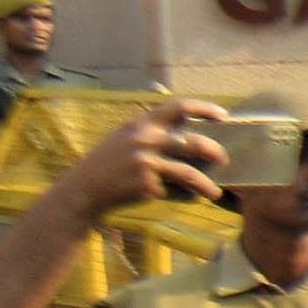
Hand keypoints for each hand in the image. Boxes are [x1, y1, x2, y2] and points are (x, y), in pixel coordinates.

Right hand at [62, 99, 228, 214]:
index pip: (179, 107)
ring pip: (189, 173)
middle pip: (194, 142)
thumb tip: (189, 134)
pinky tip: (190, 200)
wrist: (83, 190)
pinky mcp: (146, 185)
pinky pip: (176, 192)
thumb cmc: (108, 162)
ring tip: (216, 193)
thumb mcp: (125, 137)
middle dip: (215, 152)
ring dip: (207, 185)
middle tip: (224, 160)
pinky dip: (185, 197)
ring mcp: (146, 163)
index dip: (204, 109)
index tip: (223, 116)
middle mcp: (145, 140)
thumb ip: (152, 131)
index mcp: (142, 124)